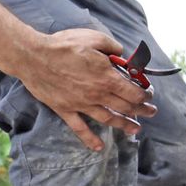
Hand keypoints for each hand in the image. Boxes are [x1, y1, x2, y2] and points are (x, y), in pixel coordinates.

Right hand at [13, 29, 158, 150]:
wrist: (33, 57)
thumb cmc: (64, 45)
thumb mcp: (95, 38)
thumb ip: (113, 48)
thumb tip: (122, 54)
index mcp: (107, 77)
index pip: (134, 92)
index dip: (145, 95)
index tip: (149, 95)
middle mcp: (97, 94)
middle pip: (125, 107)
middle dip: (142, 110)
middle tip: (151, 112)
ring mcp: (81, 104)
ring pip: (108, 119)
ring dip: (124, 125)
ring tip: (136, 129)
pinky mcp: (65, 109)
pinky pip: (80, 128)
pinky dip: (89, 139)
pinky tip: (98, 147)